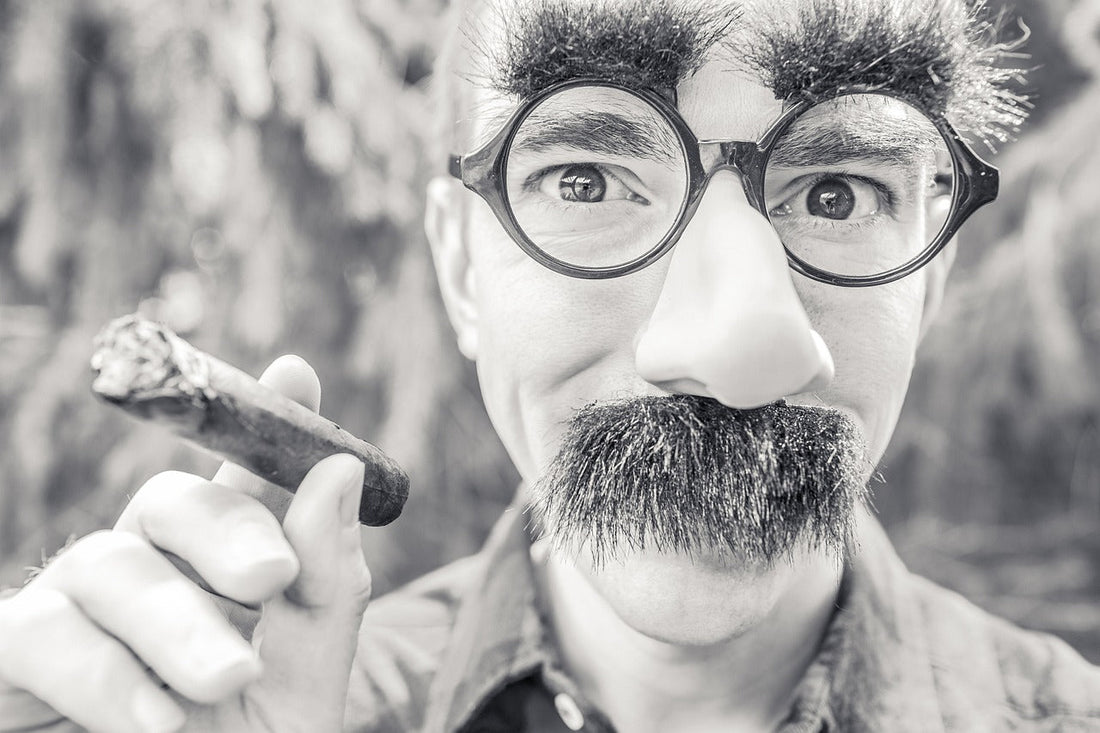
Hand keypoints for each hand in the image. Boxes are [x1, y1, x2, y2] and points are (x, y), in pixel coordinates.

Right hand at [0, 356, 372, 732]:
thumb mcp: (299, 692)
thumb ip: (322, 590)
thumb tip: (333, 470)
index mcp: (220, 579)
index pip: (239, 486)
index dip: (260, 423)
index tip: (299, 373)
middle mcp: (145, 580)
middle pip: (171, 503)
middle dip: (225, 531)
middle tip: (270, 582)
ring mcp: (72, 615)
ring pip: (111, 566)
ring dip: (174, 624)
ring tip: (227, 687)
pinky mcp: (10, 663)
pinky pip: (38, 635)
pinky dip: (101, 674)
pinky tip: (155, 722)